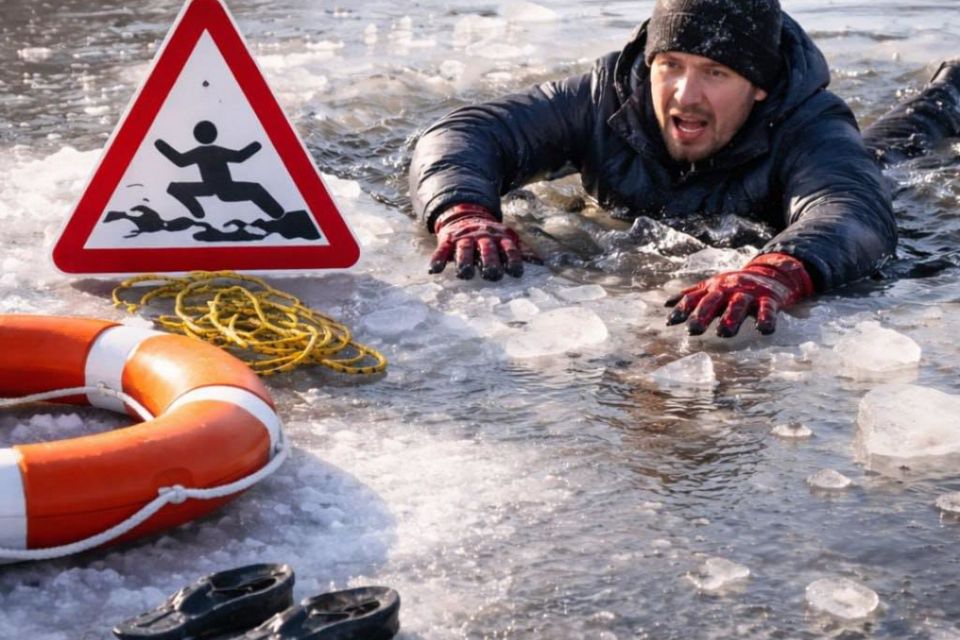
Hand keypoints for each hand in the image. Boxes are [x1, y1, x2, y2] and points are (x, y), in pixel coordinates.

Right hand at [429, 204, 531, 280]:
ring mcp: (464, 239)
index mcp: (499, 238)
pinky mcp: (447, 240)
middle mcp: (482, 238)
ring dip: (464, 262)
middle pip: (487, 250)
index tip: (516, 273)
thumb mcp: (507, 237)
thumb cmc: (490, 234)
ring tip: (465, 274)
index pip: (509, 249)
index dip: (513, 260)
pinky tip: (435, 269)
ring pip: (464, 250)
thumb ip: (522, 250)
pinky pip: (441, 250)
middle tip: (492, 275)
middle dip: (490, 262)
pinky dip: (438, 259)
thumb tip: (541, 263)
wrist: (465, 212)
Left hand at [665, 252, 813, 336]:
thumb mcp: (712, 287)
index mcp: (713, 288)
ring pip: (738, 304)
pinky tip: (763, 330)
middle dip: (702, 314)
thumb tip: (665, 304)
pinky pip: (767, 309)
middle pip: (713, 301)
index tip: (670, 323)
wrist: (771, 273)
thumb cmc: (734, 285)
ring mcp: (748, 293)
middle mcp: (728, 289)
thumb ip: (691, 296)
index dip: (682, 309)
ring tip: (723, 333)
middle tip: (693, 330)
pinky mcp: (768, 298)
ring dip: (731, 318)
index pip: (694, 298)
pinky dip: (766, 318)